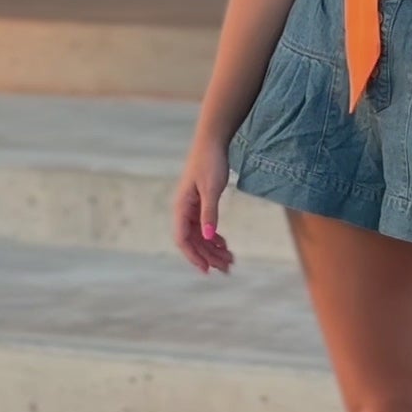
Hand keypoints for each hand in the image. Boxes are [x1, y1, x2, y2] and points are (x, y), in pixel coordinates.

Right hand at [173, 134, 233, 273]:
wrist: (212, 141)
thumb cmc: (210, 162)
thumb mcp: (212, 189)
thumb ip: (209, 213)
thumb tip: (209, 237)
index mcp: (181, 207)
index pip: (183, 239)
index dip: (194, 256)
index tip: (207, 269)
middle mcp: (183, 209)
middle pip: (194, 241)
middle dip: (209, 256)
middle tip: (227, 268)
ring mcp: (191, 207)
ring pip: (200, 235)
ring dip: (213, 249)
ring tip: (230, 260)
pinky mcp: (200, 203)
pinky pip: (205, 226)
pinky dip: (215, 237)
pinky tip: (225, 245)